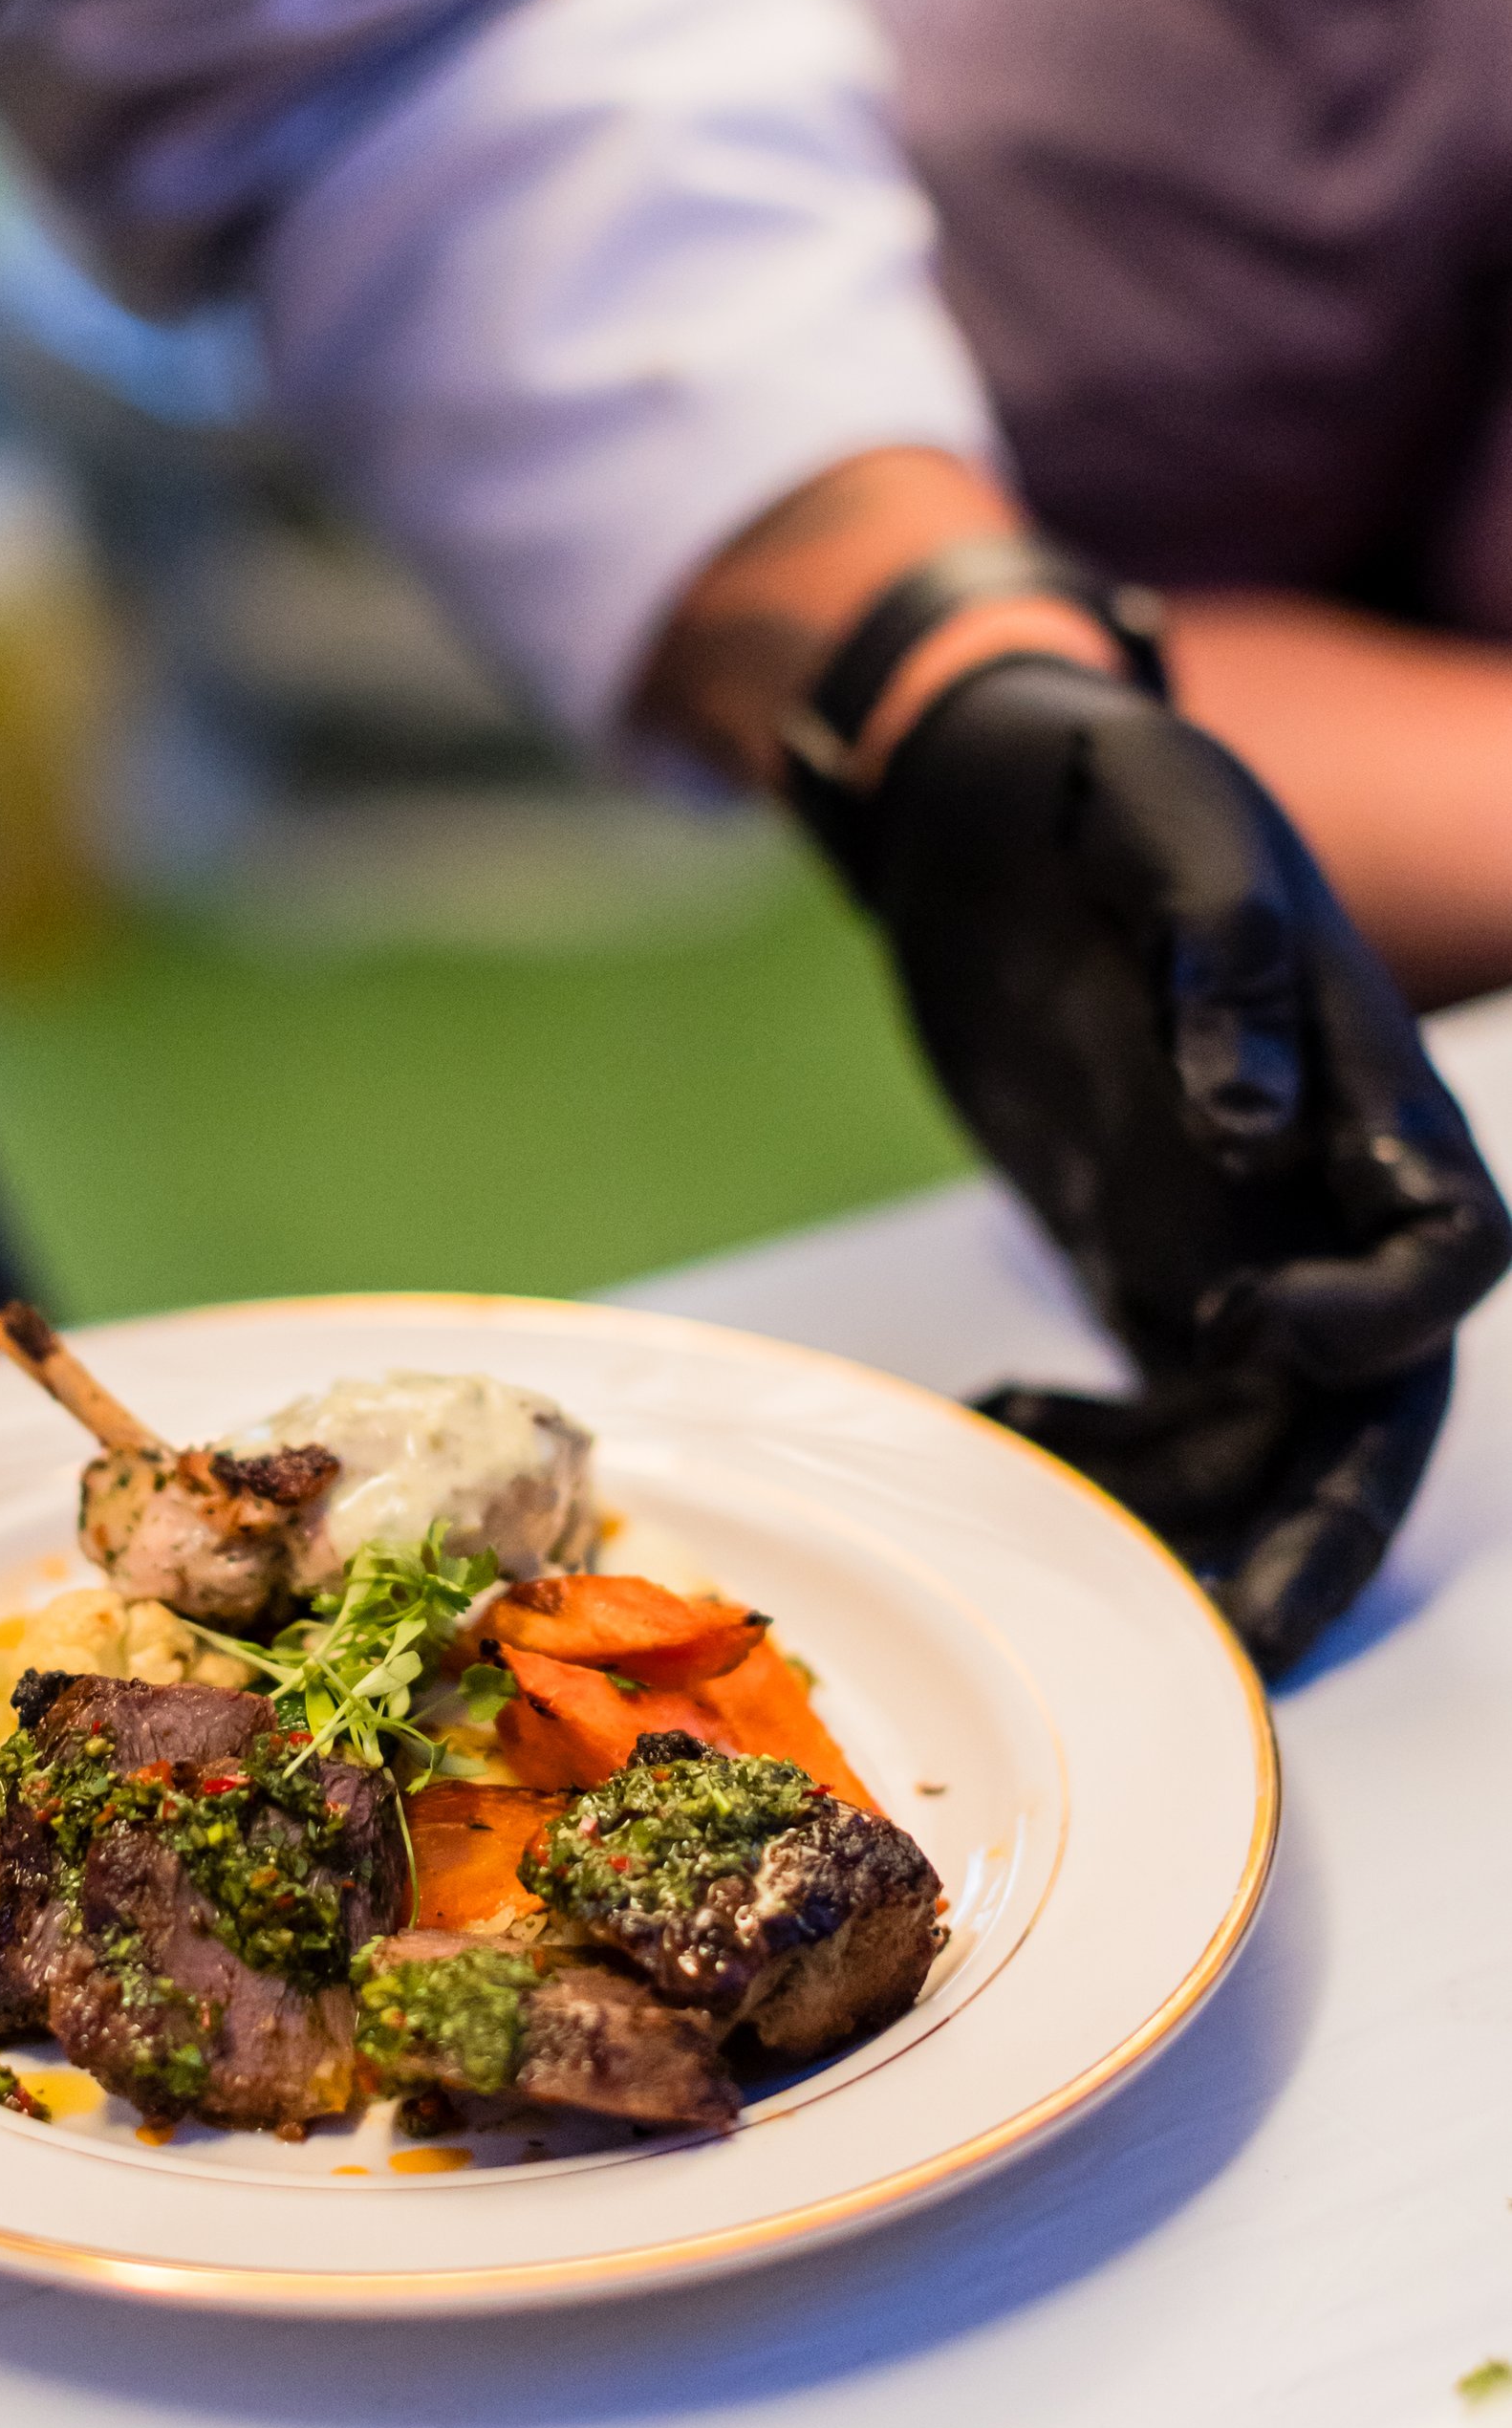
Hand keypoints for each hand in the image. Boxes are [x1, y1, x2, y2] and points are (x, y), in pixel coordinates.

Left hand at [858, 659, 1511, 1674]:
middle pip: (1369, 1397)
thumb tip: (1249, 1122)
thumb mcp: (1160, 814)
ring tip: (1082, 1595)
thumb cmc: (1090, 780)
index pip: (1446, 1246)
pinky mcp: (1137, 1258)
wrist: (981, 795)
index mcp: (1365, 1086)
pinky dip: (1096, 1452)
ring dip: (1191, 1526)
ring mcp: (1230, 1230)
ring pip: (1257, 1432)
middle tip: (1241, 1647)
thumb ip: (1224, 952)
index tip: (1243, 1326)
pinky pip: (1155, 1402)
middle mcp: (1319, 1187)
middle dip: (1321, 1527)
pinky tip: (998, 1438)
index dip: (1379, 1316)